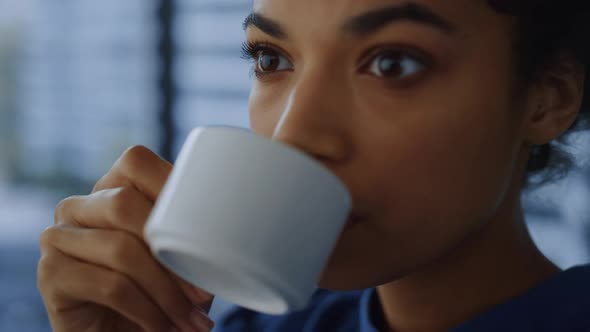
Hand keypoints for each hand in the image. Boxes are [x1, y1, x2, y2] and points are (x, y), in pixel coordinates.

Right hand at [38, 146, 215, 331]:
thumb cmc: (160, 292)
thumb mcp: (183, 256)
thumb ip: (193, 227)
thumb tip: (237, 219)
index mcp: (111, 188)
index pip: (137, 162)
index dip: (171, 185)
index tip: (208, 228)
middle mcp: (78, 206)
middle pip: (125, 203)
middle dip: (173, 252)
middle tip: (203, 294)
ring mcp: (58, 237)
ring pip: (121, 248)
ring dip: (166, 291)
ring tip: (190, 319)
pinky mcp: (50, 274)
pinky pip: (108, 285)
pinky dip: (146, 310)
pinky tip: (161, 327)